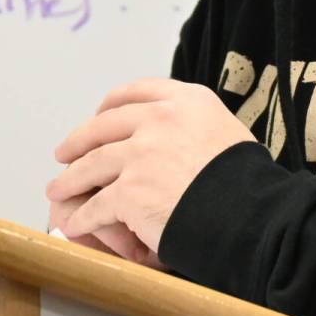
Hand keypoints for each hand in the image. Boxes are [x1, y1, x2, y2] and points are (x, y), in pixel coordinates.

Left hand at [47, 78, 254, 256]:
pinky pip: (97, 204)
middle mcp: (160, 118)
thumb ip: (195, 126)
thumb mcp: (227, 132)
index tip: (98, 115)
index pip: (136, 91)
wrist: (258, 219)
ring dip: (70, 179)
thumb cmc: (251, 185)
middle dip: (79, 140)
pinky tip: (75, 224)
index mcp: (186, 100)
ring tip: (57, 189)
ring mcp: (141, 153)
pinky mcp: (130, 190)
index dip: (110, 106)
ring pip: (92, 164)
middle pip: (104, 126)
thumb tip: (178, 135)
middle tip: (64, 152)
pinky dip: (83, 217)